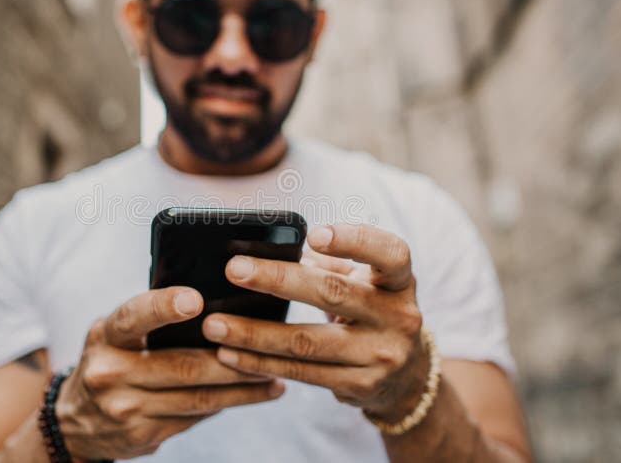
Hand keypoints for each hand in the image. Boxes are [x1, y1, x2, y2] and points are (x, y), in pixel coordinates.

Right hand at [55, 286, 284, 460]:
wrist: (74, 422)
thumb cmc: (108, 360)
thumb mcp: (113, 334)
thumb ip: (148, 320)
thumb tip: (213, 309)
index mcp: (105, 336)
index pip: (134, 317)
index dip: (164, 307)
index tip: (196, 299)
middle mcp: (111, 373)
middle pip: (182, 365)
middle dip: (231, 358)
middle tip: (268, 346)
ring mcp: (127, 409)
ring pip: (198, 397)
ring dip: (242, 388)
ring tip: (274, 375)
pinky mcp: (144, 435)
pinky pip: (195, 417)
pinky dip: (228, 404)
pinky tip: (254, 395)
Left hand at [202, 223, 429, 421]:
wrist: (406, 376)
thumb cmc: (369, 310)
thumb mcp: (364, 283)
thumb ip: (327, 265)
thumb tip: (258, 249)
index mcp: (399, 281)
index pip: (389, 254)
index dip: (354, 241)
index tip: (313, 235)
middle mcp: (399, 317)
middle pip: (333, 294)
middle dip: (278, 280)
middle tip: (233, 270)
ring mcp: (381, 356)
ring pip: (308, 342)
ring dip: (255, 333)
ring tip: (214, 323)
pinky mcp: (359, 385)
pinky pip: (302, 372)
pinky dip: (260, 363)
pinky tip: (229, 353)